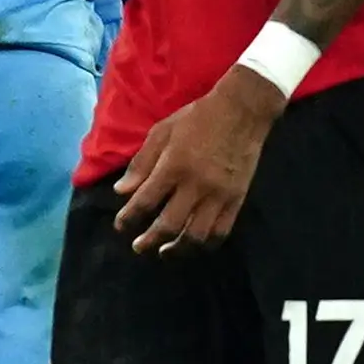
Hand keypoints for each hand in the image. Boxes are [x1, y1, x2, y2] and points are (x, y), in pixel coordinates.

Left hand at [113, 69, 285, 253]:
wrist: (242, 111)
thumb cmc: (197, 117)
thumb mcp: (162, 131)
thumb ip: (141, 162)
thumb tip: (121, 191)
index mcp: (173, 166)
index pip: (145, 202)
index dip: (129, 218)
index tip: (121, 226)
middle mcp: (195, 185)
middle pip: (169, 225)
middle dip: (150, 240)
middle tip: (139, 247)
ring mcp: (218, 195)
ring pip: (196, 235)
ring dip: (177, 249)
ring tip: (165, 253)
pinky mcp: (236, 199)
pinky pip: (221, 231)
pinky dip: (206, 244)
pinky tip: (194, 244)